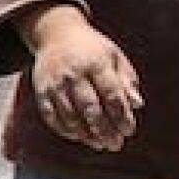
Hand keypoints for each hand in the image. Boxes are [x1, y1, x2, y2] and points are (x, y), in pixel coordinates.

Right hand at [21, 5, 143, 151]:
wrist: (55, 33)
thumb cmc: (92, 49)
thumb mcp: (114, 57)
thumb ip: (127, 81)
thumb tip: (138, 105)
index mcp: (96, 63)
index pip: (112, 94)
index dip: (121, 116)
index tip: (129, 131)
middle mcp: (74, 73)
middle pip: (90, 109)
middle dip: (104, 130)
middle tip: (116, 144)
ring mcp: (55, 83)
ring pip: (70, 116)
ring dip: (86, 135)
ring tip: (100, 144)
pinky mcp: (41, 91)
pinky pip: (52, 117)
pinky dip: (66, 130)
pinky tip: (79, 136)